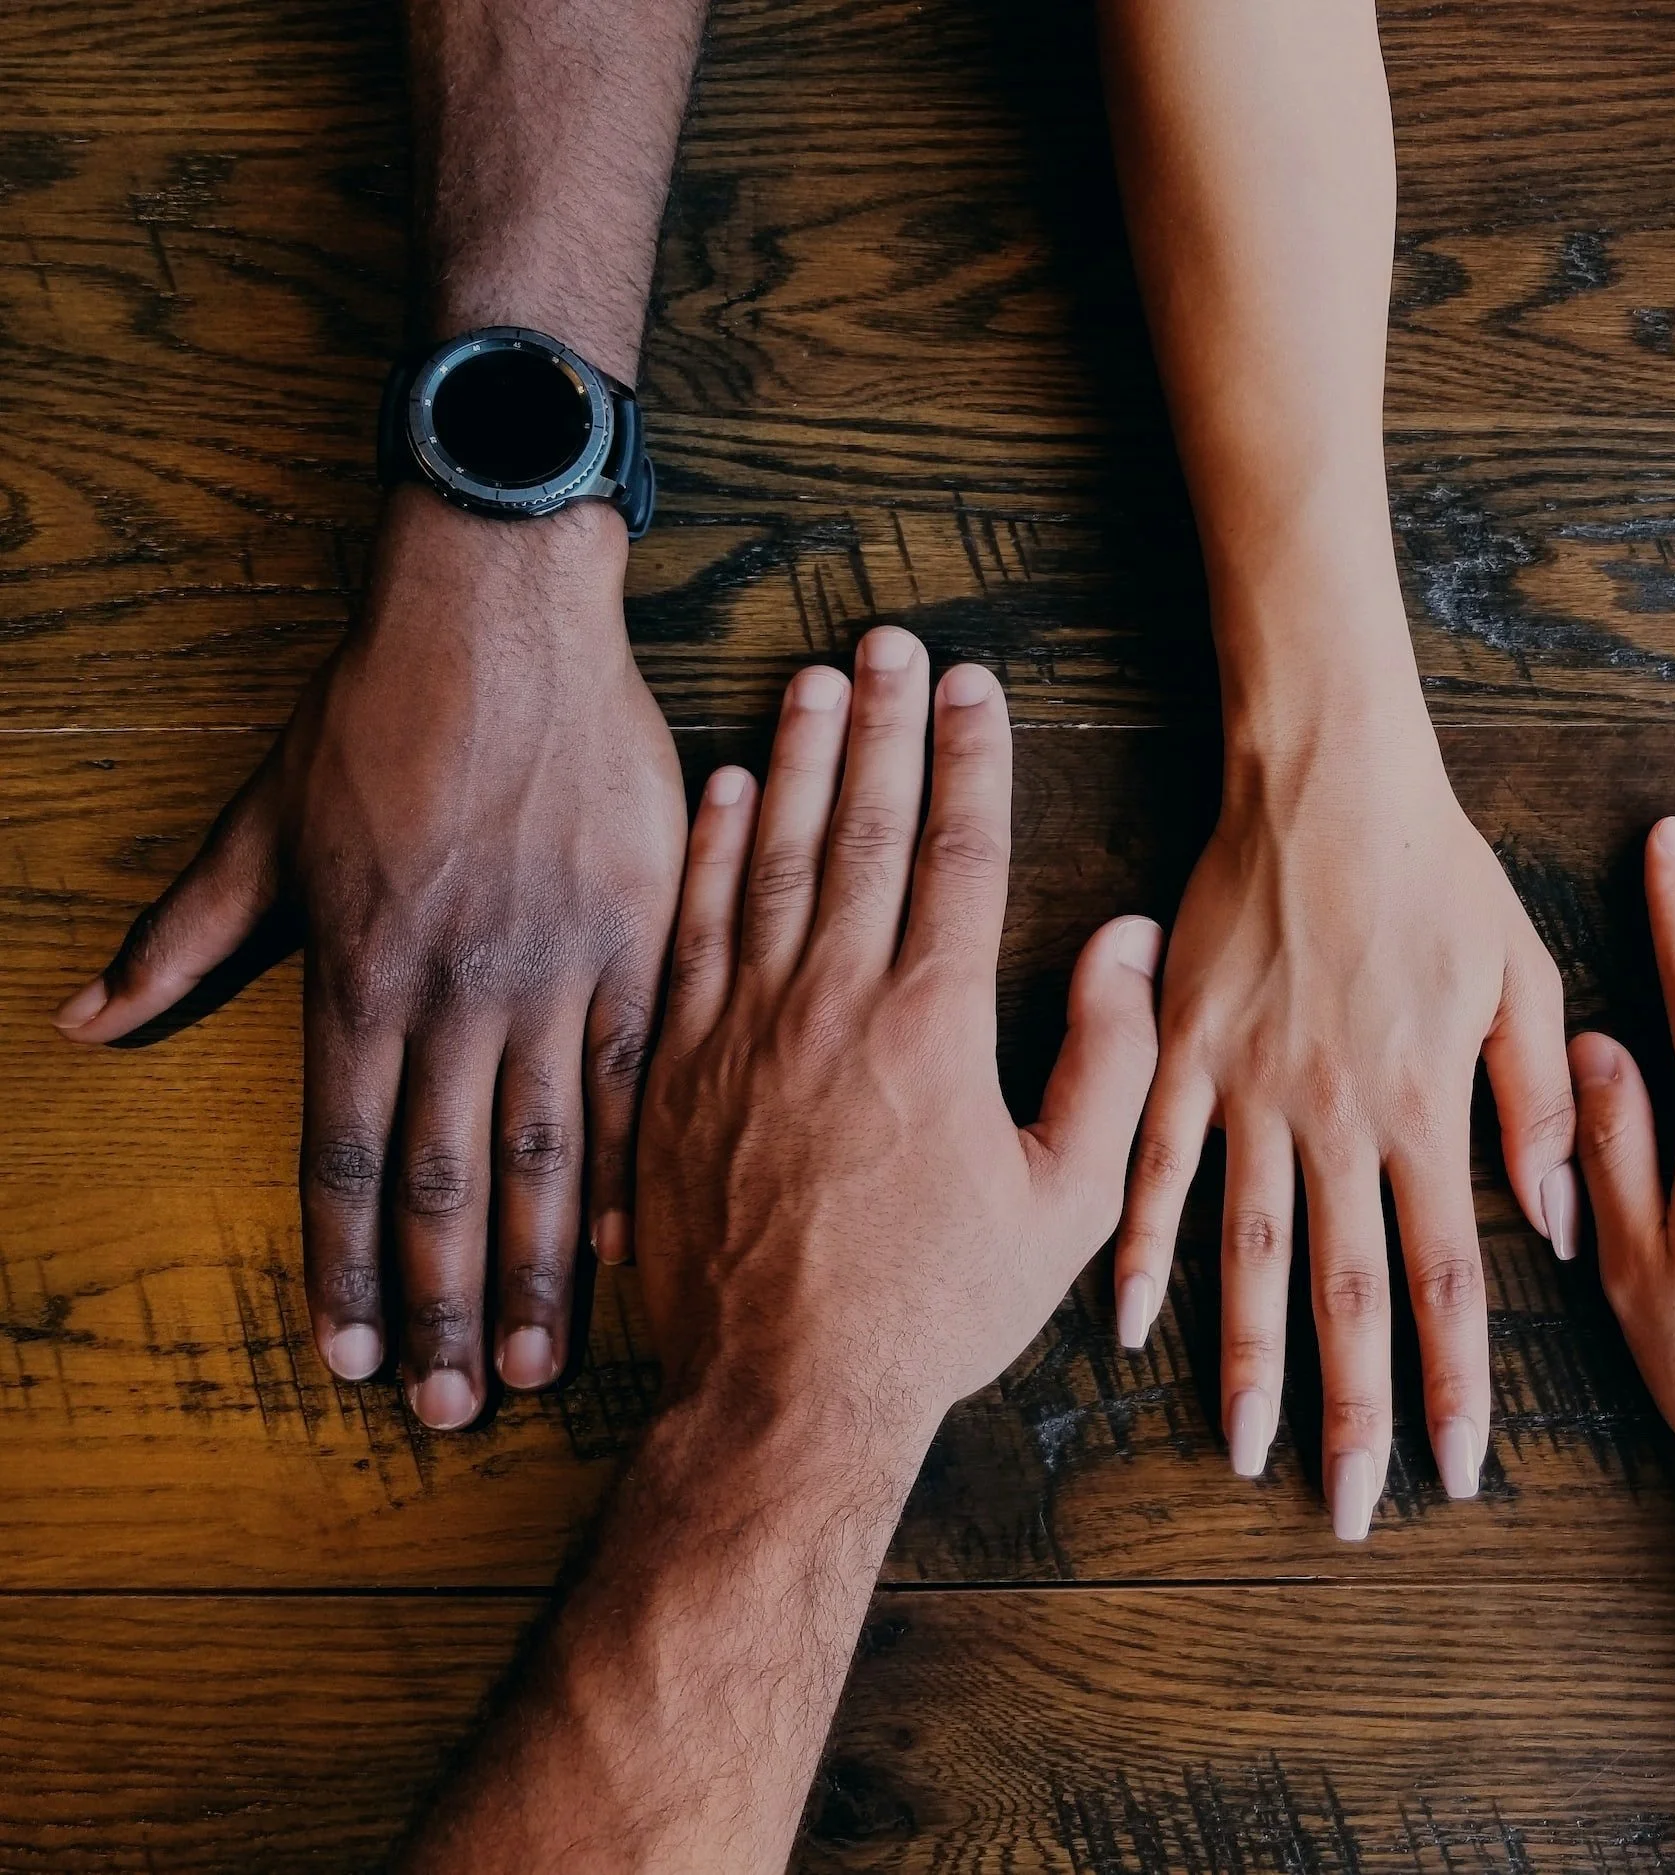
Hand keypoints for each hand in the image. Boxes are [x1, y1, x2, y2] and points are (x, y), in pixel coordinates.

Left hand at [53, 491, 685, 1424]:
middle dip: (440, 1307)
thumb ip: (184, 935)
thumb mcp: (259, 824)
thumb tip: (84, 1021)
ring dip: (536, 1267)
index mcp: (361, 974)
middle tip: (451, 1410)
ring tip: (533, 1361)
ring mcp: (557, 969)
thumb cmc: (375, 713)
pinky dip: (636, 1163)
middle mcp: (458, 992)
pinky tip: (633, 1243)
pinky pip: (642, 1073)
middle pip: (445, 1181)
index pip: (343, 1158)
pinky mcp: (639, 936)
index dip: (342, 1271)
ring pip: (549, 1150)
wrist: (501, 619)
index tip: (347, 1362)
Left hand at [633, 630, 1162, 1437]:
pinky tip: (727, 789)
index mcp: (933, 1025)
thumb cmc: (936, 1306)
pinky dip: (710, 852)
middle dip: (883, 724)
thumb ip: (1109, 1060)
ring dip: (797, 759)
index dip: (971, 758)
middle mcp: (831, 1002)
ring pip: (771, 859)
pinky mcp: (673, 1067)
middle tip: (892, 641)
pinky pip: (692, 929)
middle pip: (861, 828)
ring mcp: (741, 1028)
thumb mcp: (1066, 1202)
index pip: (957, 853)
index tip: (977, 685)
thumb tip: (1122, 941)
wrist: (782, 1395)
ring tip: (814, 678)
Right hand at [1112, 705, 1575, 1538]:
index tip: (1459, 1468)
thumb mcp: (1522, 976)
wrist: (1326, 777)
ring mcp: (1252, 1089)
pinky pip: (1156, 1166)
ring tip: (1245, 1449)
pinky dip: (1140, 1248)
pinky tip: (1129, 1325)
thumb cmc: (1438, 871)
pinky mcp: (1184, 1052)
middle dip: (1355, 1410)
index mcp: (1426, 1107)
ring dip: (1248, 1360)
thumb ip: (1539, 1105)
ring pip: (1249, 1252)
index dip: (1456, 1382)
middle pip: (1348, 1292)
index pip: (1449, 1277)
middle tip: (1351, 1508)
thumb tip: (1563, 1225)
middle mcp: (1338, 1118)